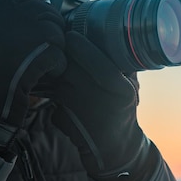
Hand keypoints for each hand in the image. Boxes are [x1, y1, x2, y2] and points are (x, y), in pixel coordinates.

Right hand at [0, 0, 65, 149]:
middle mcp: (13, 13)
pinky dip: (56, 68)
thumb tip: (25, 0)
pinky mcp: (44, 52)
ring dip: (53, 49)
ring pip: (58, 33)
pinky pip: (61, 56)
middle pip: (48, 12)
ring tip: (36, 64)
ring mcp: (31, 31)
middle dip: (50, 28)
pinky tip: (43, 76)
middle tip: (41, 47)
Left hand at [51, 32, 157, 180]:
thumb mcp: (130, 87)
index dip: (83, 48)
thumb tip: (112, 31)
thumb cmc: (122, 111)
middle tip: (53, 39)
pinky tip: (52, 88)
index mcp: (121, 90)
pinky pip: (51, 98)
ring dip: (53, 71)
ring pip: (58, 82)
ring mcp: (80, 112)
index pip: (100, 65)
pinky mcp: (64, 120)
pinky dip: (49, 91)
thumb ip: (123, 64)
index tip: (71, 34)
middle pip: (72, 70)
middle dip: (61, 55)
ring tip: (51, 61)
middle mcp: (101, 101)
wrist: (115, 148)